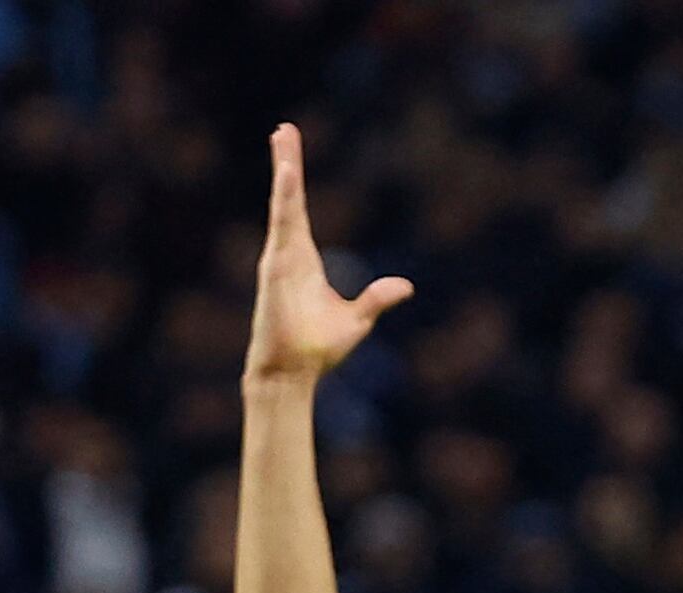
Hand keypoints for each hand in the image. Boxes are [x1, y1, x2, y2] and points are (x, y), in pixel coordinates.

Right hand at [245, 127, 412, 388]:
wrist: (293, 374)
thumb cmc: (317, 349)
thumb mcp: (357, 320)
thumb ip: (377, 299)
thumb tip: (405, 286)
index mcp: (302, 260)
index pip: (298, 212)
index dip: (296, 183)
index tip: (290, 152)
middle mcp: (287, 253)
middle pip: (288, 200)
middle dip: (286, 164)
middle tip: (284, 129)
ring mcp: (278, 259)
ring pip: (283, 207)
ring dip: (284, 173)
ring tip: (283, 138)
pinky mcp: (276, 269)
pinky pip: (282, 229)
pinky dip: (284, 202)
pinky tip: (286, 177)